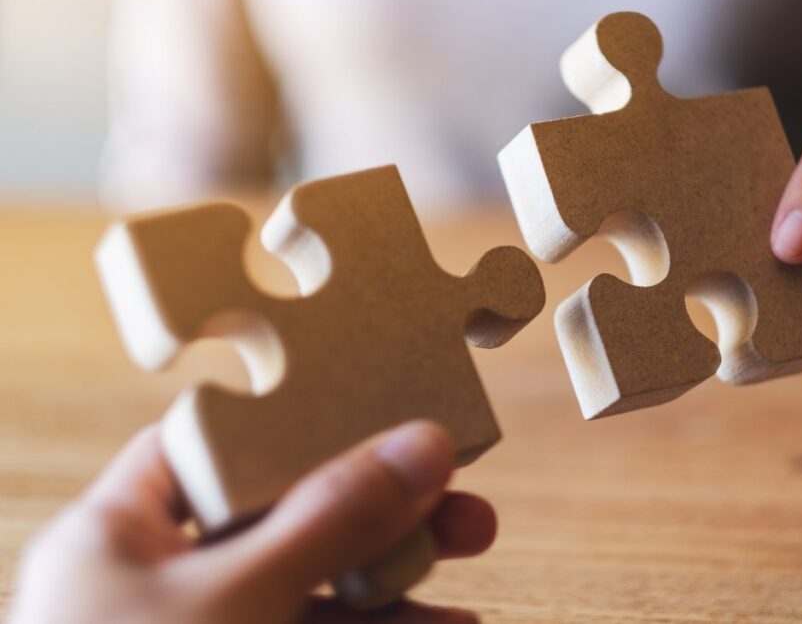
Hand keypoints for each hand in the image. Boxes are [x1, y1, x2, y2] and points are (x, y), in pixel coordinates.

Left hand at [8, 422, 494, 623]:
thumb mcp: (242, 598)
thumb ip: (335, 518)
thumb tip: (424, 444)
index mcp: (119, 536)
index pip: (209, 442)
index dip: (293, 418)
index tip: (375, 406)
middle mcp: (162, 582)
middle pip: (285, 513)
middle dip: (378, 504)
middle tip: (454, 490)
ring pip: (318, 585)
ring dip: (399, 573)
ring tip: (475, 544)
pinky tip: (451, 621)